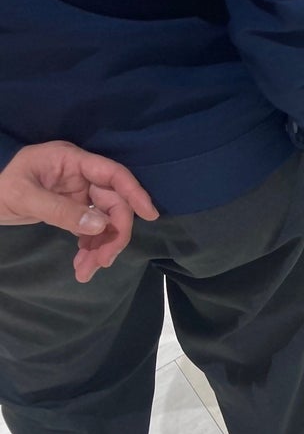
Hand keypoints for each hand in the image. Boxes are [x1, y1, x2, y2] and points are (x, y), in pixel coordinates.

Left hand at [0, 141, 158, 282]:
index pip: (113, 174)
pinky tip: (83, 263)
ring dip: (101, 246)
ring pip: (104, 219)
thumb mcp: (24, 197)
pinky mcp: (72, 208)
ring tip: (87, 271)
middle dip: (112, 234)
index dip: (134, 193)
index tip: (149, 215)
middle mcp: (80, 175)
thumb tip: (100, 225)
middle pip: (112, 202)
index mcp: (71, 161)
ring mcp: (77, 192)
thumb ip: (61, 210)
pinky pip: (91, 227)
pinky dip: (90, 247)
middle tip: (104, 261)